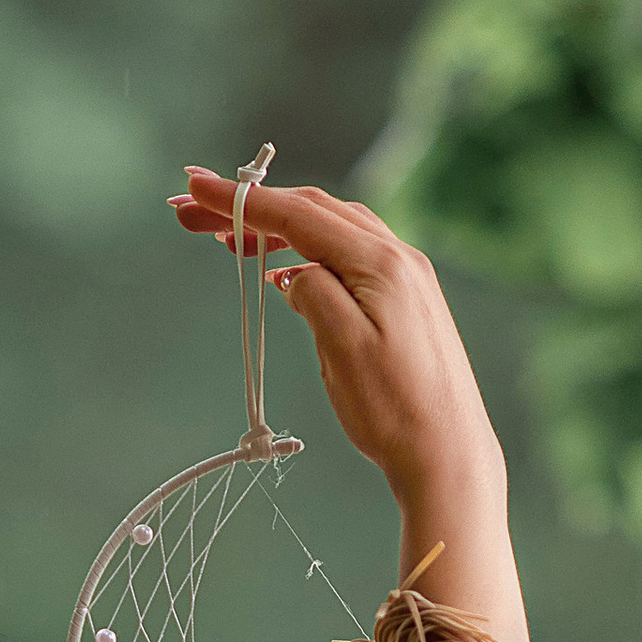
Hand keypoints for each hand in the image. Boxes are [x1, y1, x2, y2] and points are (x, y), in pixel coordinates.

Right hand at [170, 167, 529, 641]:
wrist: (449, 454)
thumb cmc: (397, 411)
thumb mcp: (341, 349)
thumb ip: (312, 293)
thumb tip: (290, 272)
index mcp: (380, 263)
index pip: (296, 214)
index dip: (239, 199)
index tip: (193, 187)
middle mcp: (398, 258)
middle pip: (311, 212)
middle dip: (250, 208)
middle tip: (193, 212)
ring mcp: (405, 278)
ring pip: (329, 231)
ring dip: (277, 227)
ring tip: (228, 239)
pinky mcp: (405, 301)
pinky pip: (347, 256)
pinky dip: (307, 251)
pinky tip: (283, 271)